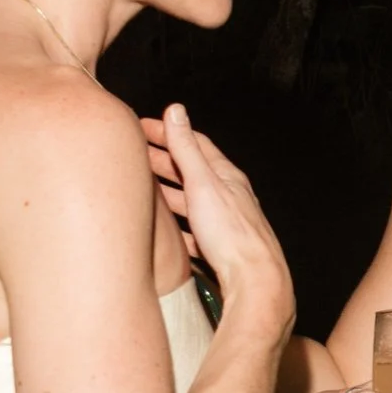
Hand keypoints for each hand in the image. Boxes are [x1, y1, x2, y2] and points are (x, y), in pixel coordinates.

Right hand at [142, 108, 292, 337]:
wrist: (255, 282)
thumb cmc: (232, 234)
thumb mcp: (205, 183)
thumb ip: (187, 149)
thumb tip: (176, 110)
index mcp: (227, 177)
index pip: (195, 143)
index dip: (168, 132)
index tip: (142, 126)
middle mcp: (229, 197)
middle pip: (192, 171)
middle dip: (164, 159)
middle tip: (136, 152)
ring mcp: (224, 223)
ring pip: (191, 200)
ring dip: (168, 190)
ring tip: (144, 186)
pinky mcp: (219, 249)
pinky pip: (193, 230)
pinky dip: (176, 223)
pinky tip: (165, 229)